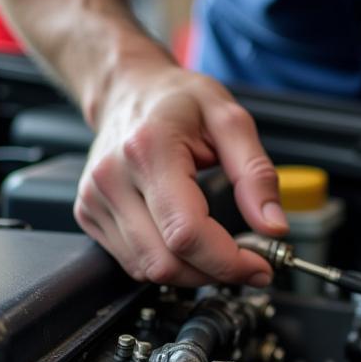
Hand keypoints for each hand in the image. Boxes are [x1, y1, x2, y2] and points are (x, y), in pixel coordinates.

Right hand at [75, 57, 288, 285]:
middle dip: (214, 271)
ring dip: (191, 272)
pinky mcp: (88, 213)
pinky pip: (132, 261)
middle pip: (166, 261)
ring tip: (216, 248)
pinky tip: (184, 241)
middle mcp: (113, 178)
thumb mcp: (230, 121)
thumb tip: (273, 225)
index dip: (228, 261)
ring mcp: (94, 198)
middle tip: (245, 260)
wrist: (128, 89)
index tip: (259, 266)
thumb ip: (256, 175)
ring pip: (147, 270)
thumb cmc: (176, 100)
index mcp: (149, 150)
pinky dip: (166, 262)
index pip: (187, 233)